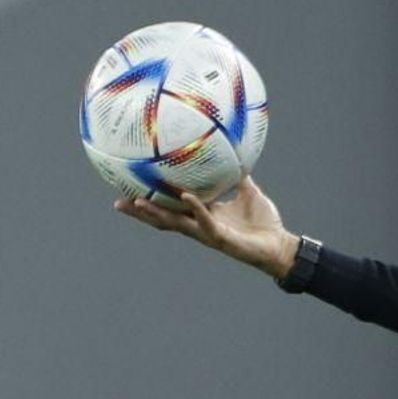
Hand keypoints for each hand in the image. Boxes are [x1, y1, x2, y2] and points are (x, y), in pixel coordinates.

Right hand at [114, 176, 300, 277]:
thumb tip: (236, 153)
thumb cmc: (264, 223)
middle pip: (163, 219)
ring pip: (176, 223)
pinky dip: (195, 208)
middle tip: (118, 202)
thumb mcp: (250, 192)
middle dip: (141, 212)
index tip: (130, 190)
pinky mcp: (220, 237)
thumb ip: (240, 176)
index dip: (152, 201)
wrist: (279, 245)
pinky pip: (204, 221)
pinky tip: (185, 196)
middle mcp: (200, 225)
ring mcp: (208, 233)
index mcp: (203, 214)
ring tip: (138, 202)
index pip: (171, 208)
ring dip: (156, 214)